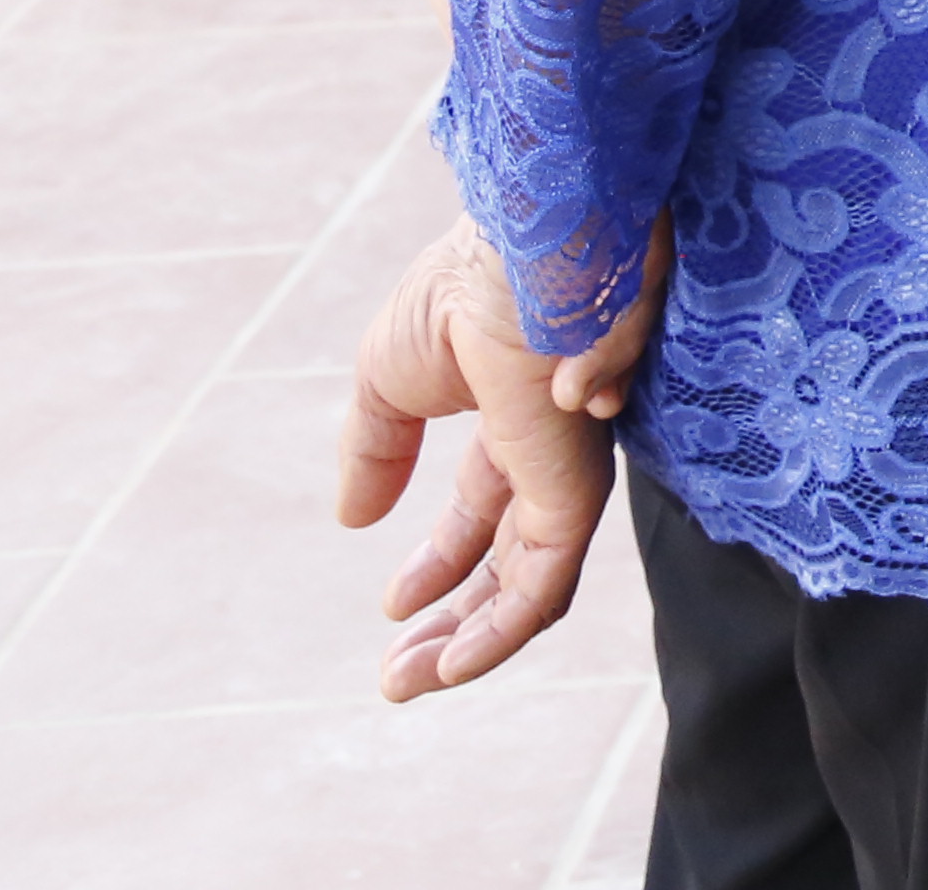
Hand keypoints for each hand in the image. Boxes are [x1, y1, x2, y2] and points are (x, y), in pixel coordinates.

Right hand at [336, 218, 661, 700]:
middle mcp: (552, 450)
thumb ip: (375, 448)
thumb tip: (354, 521)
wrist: (517, 247)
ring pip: (532, 585)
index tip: (394, 606)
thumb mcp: (389, 377)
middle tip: (400, 672)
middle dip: (455, 621)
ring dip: (472, 644)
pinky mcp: (574, 489)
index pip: (484, 509)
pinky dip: (500, 632)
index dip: (441, 564)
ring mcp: (568, 472)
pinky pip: (545, 582)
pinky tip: (455, 663)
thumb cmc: (462, 288)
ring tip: (413, 681)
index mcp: (514, 416)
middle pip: (511, 558)